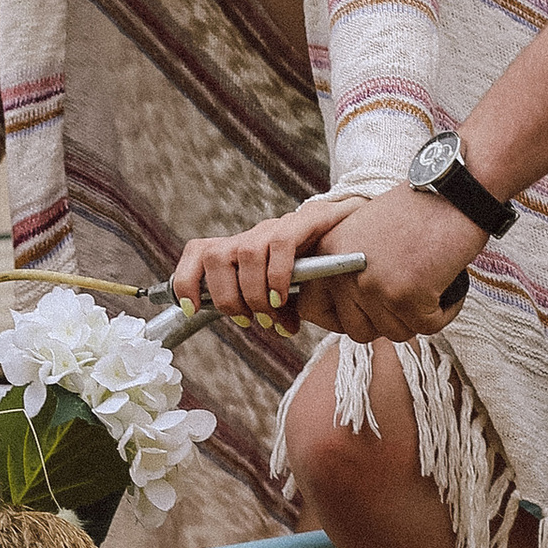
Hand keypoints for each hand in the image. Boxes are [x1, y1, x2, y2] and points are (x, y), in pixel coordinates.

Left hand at [173, 192, 359, 334]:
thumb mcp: (292, 289)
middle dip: (227, 298)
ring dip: (254, 292)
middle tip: (250, 321)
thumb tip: (280, 329)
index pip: (198, 253)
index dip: (186, 280)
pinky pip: (279, 244)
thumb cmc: (324, 264)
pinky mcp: (306, 218)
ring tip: (273, 313)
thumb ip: (280, 305)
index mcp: (243, 250)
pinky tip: (285, 296)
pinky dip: (276, 275)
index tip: (191, 309)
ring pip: (244, 252)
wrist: (361, 228)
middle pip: (214, 257)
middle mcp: (255, 234)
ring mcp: (278, 225)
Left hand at [308, 183, 482, 338]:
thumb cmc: (416, 209)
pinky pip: (426, 326)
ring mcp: (373, 285)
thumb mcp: (362, 230)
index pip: (310, 307)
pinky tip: (447, 287)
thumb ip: (346, 266)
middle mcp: (343, 270)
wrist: (453, 191)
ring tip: (430, 284)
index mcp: (327, 252)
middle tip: (408, 295)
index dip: (338, 318)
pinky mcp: (405, 296)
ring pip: (394, 332)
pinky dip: (443, 312)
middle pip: (356, 329)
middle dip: (386, 320)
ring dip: (417, 315)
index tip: (363, 313)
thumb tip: (348, 311)